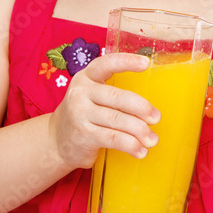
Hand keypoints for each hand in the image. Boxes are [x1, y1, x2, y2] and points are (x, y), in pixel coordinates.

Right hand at [48, 53, 159, 169]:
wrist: (57, 141)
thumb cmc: (85, 115)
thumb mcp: (92, 96)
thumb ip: (114, 95)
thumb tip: (151, 109)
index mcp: (87, 77)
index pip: (107, 64)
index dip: (127, 62)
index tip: (146, 63)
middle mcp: (81, 92)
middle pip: (118, 97)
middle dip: (142, 108)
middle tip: (156, 117)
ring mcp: (80, 114)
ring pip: (118, 120)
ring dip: (140, 131)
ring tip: (152, 140)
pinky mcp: (84, 134)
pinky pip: (113, 138)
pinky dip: (130, 145)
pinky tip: (140, 151)